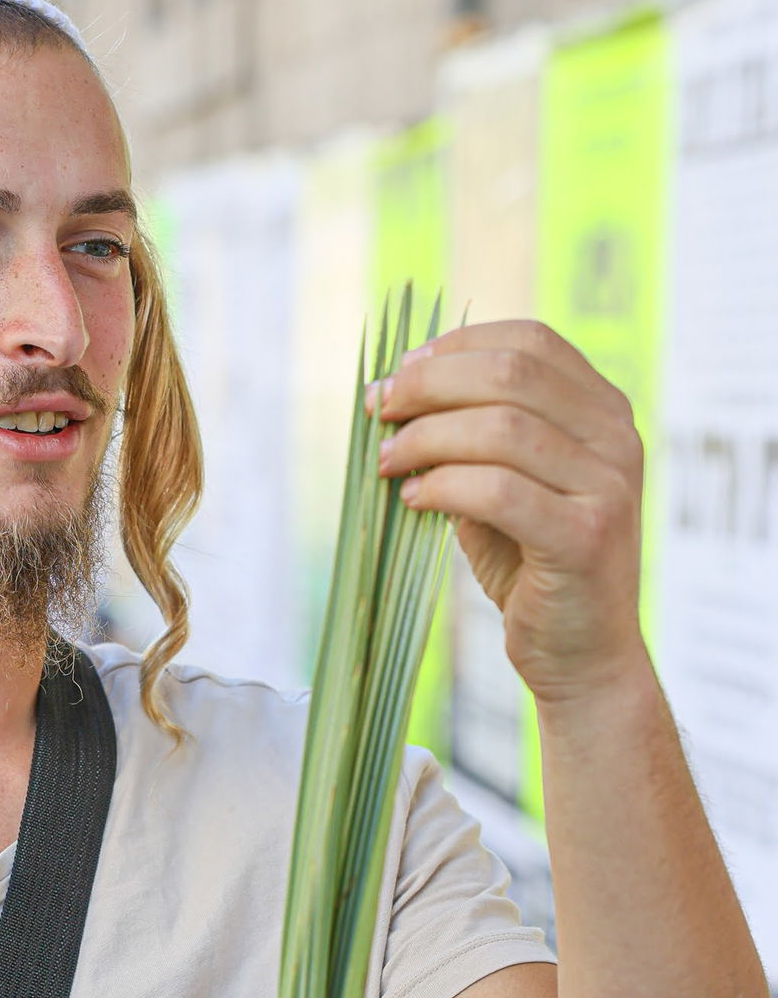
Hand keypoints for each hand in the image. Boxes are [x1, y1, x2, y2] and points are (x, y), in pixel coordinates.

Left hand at [370, 320, 647, 702]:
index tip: (400, 372)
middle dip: (429, 385)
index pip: (530, 341)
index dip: (456, 346)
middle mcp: (617, 438)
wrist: (583, 656)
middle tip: (379, 410)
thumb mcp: (502, 489)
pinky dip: (444, 486)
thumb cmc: (534, 569)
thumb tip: (392, 394)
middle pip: (511, 373)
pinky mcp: (586, 537)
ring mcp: (609, 486)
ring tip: (387, 462)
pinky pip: (499, 491)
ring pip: (501, 428)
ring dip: (426, 437)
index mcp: (603, 412)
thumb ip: (469, 439)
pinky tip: (414, 500)